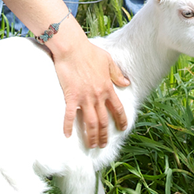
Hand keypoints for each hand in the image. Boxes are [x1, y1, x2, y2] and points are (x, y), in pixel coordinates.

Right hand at [47, 26, 129, 147]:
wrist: (72, 48)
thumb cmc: (90, 52)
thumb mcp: (108, 61)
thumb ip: (117, 74)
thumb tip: (126, 83)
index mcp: (107, 87)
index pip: (117, 108)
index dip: (121, 120)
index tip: (123, 129)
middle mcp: (98, 95)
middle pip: (103, 120)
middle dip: (104, 135)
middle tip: (102, 145)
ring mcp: (84, 97)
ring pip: (90, 122)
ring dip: (91, 136)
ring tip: (90, 146)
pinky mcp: (71, 96)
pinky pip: (70, 115)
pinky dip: (68, 126)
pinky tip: (67, 135)